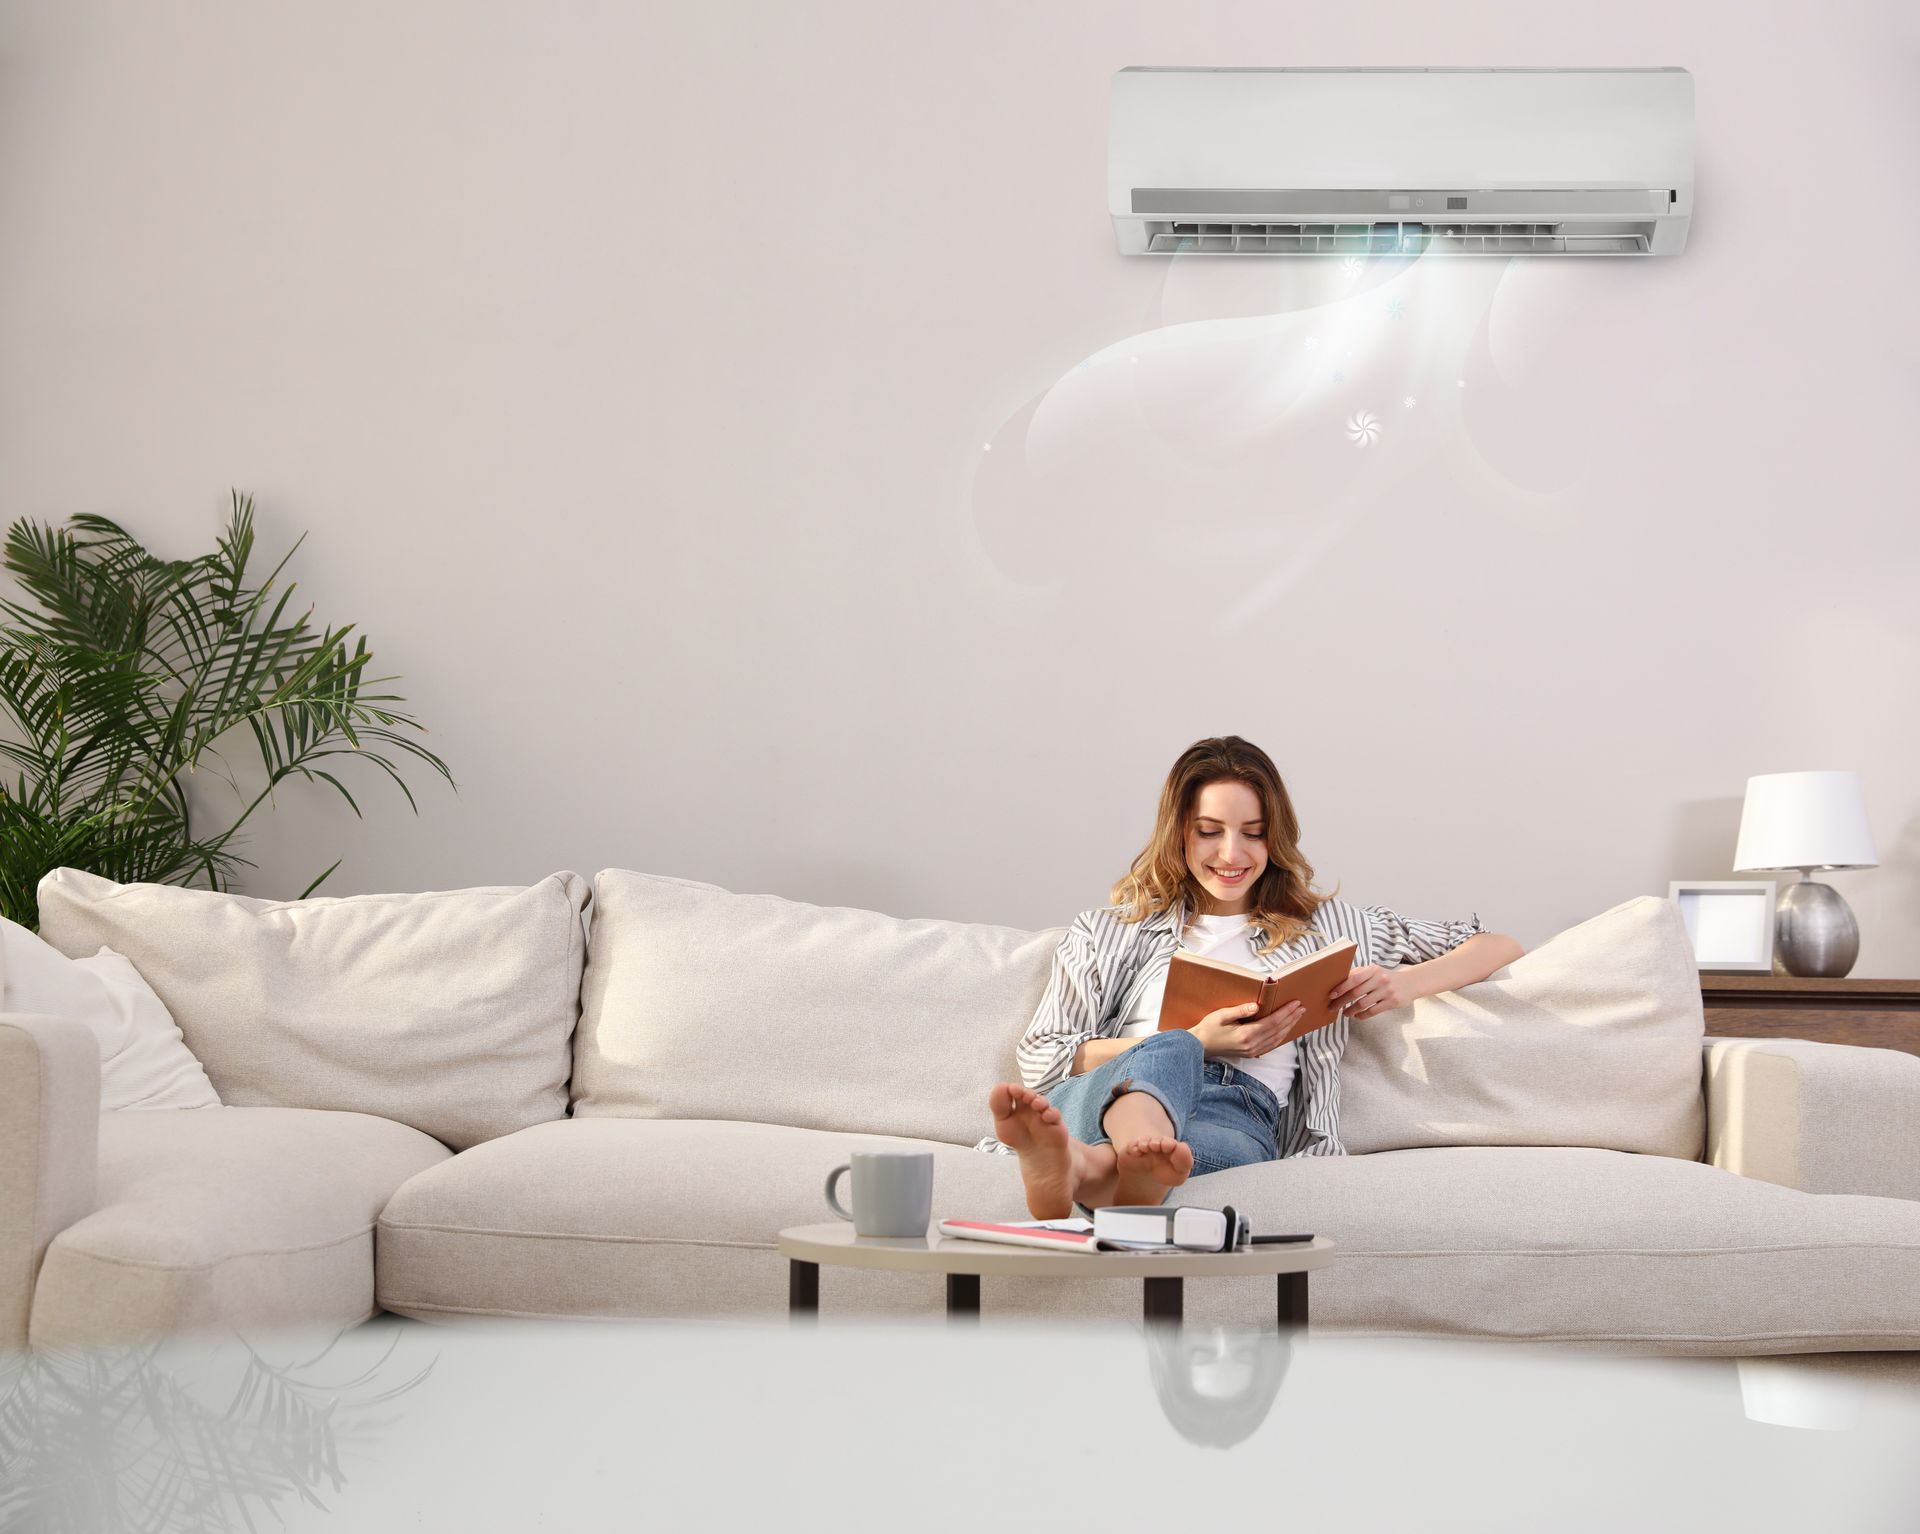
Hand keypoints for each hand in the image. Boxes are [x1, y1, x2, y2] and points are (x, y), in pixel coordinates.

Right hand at [1189, 1000, 1304, 1060]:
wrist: (1201, 1046)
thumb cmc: (1209, 1028)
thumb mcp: (1222, 1015)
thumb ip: (1240, 1011)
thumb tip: (1256, 1006)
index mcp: (1246, 1034)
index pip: (1272, 1022)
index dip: (1285, 1012)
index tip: (1295, 1004)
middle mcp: (1252, 1045)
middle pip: (1278, 1030)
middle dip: (1291, 1018)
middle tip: (1301, 1008)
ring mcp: (1252, 1051)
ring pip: (1277, 1039)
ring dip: (1289, 1027)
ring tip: (1297, 1017)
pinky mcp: (1251, 1053)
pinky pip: (1271, 1045)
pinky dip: (1281, 1037)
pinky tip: (1285, 1030)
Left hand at [1327, 964, 1419, 1021]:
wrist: (1411, 982)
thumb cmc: (1386, 977)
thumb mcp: (1374, 972)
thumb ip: (1359, 975)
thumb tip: (1338, 983)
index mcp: (1372, 970)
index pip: (1353, 978)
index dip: (1341, 987)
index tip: (1331, 995)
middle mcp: (1379, 979)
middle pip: (1356, 992)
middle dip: (1342, 1001)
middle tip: (1333, 1007)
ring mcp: (1387, 991)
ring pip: (1363, 1003)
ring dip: (1351, 1010)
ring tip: (1345, 1013)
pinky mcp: (1392, 1002)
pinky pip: (1373, 1011)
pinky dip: (1363, 1015)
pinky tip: (1357, 1016)